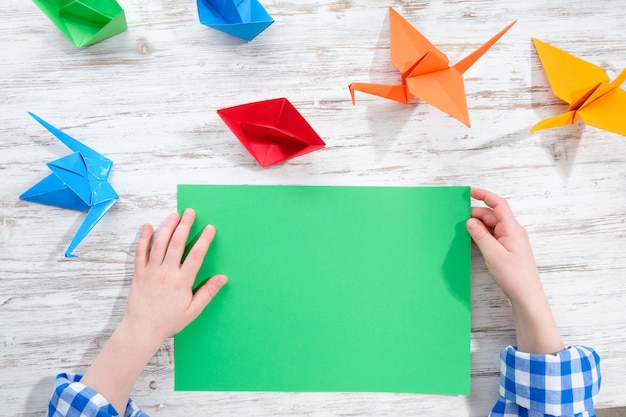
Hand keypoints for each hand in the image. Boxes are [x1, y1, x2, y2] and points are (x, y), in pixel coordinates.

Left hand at [123, 208, 227, 349]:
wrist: (142, 329)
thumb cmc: (169, 321)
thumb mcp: (193, 310)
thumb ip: (208, 292)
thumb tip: (223, 278)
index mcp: (182, 282)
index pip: (196, 255)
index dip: (204, 240)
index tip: (209, 228)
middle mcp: (167, 273)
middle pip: (177, 243)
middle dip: (185, 225)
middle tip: (190, 212)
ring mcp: (151, 271)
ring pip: (159, 244)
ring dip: (167, 227)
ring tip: (174, 215)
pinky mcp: (139, 273)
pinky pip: (140, 252)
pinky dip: (144, 238)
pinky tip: (148, 226)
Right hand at [466, 187, 563, 353]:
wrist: (526, 295)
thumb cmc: (514, 276)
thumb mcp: (493, 254)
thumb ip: (480, 235)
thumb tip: (470, 221)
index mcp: (512, 229)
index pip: (498, 204)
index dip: (484, 195)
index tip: (469, 191)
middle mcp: (512, 231)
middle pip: (491, 215)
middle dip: (475, 215)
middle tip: (459, 221)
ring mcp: (510, 240)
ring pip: (490, 226)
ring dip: (477, 227)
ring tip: (463, 232)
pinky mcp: (507, 248)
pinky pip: (492, 235)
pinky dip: (481, 235)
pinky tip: (472, 240)